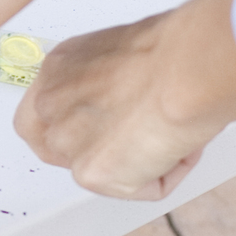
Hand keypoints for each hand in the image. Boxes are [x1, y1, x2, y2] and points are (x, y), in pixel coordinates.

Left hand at [14, 0, 235, 199]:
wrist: (189, 67)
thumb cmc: (176, 48)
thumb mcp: (123, 52)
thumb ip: (108, 80)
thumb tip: (128, 95)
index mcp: (56, 70)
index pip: (46, 111)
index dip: (81, 124)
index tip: (110, 123)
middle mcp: (49, 105)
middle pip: (64, 147)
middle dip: (105, 149)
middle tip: (145, 136)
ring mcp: (66, 142)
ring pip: (104, 169)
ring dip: (144, 158)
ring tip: (171, 128)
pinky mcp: (92, 174)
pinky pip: (142, 187)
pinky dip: (170, 172)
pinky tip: (180, 142)